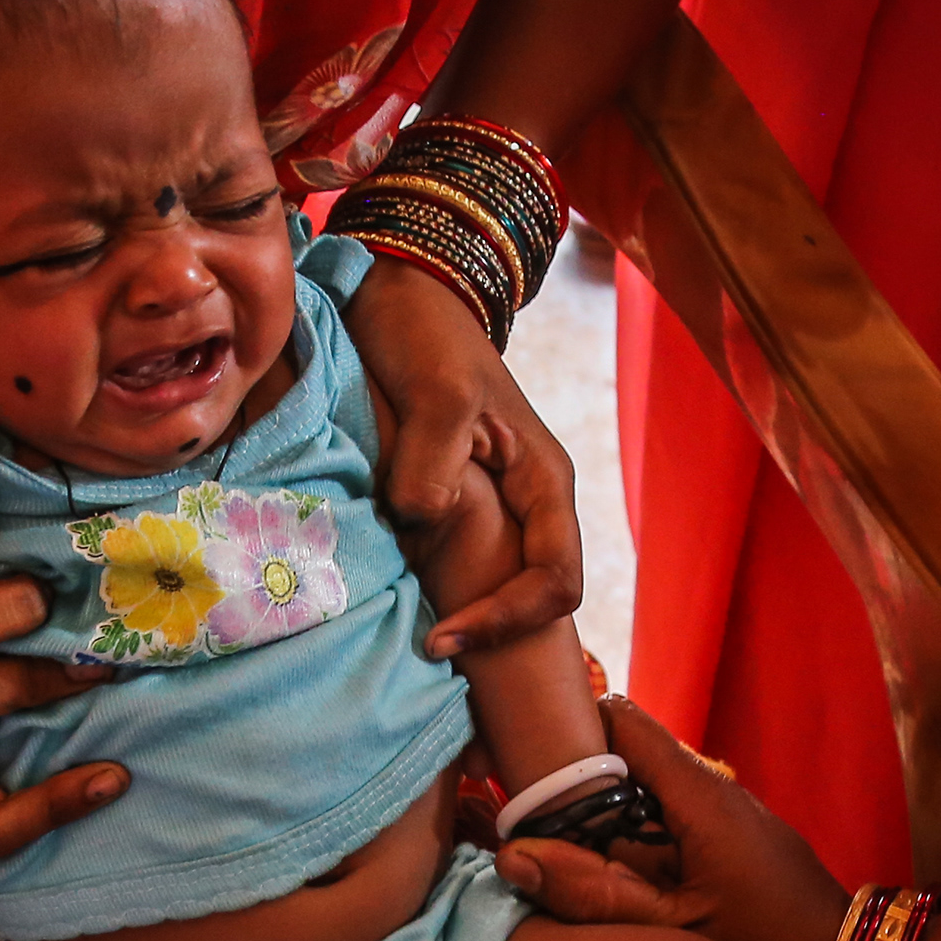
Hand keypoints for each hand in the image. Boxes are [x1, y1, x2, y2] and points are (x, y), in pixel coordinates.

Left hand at [342, 263, 581, 652]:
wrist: (394, 295)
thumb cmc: (425, 334)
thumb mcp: (437, 391)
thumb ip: (436, 459)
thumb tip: (426, 520)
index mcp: (545, 481)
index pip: (555, 582)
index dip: (507, 620)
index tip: (443, 635)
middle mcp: (527, 501)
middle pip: (530, 597)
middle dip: (486, 630)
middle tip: (425, 646)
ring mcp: (491, 502)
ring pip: (491, 583)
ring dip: (456, 610)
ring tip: (405, 628)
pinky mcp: (450, 499)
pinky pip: (452, 561)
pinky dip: (427, 584)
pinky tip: (385, 588)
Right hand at [496, 696, 849, 940]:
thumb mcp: (670, 929)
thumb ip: (593, 893)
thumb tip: (515, 858)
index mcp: (698, 796)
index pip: (622, 719)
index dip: (569, 728)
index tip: (525, 763)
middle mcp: (714, 789)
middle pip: (627, 756)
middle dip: (577, 782)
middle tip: (529, 821)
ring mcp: (727, 813)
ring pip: (646, 792)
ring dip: (605, 816)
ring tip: (562, 852)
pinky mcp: (734, 839)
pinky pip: (670, 820)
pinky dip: (635, 837)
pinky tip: (615, 876)